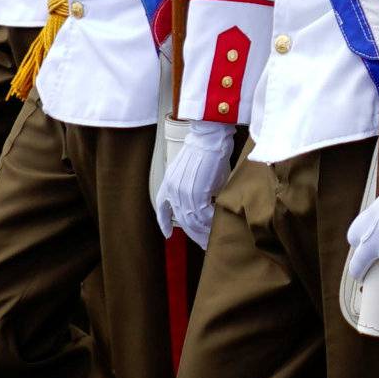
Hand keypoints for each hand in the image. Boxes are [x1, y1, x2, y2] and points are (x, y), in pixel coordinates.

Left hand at [154, 118, 233, 248]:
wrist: (210, 135)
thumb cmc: (207, 148)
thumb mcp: (193, 169)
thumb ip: (194, 187)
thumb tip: (206, 202)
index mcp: (168, 182)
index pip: (162, 207)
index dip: (164, 223)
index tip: (168, 234)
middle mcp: (173, 189)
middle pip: (182, 220)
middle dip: (193, 233)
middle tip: (203, 242)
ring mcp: (183, 192)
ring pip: (192, 221)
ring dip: (202, 232)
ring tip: (211, 239)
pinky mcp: (197, 192)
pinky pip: (203, 215)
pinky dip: (210, 223)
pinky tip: (216, 226)